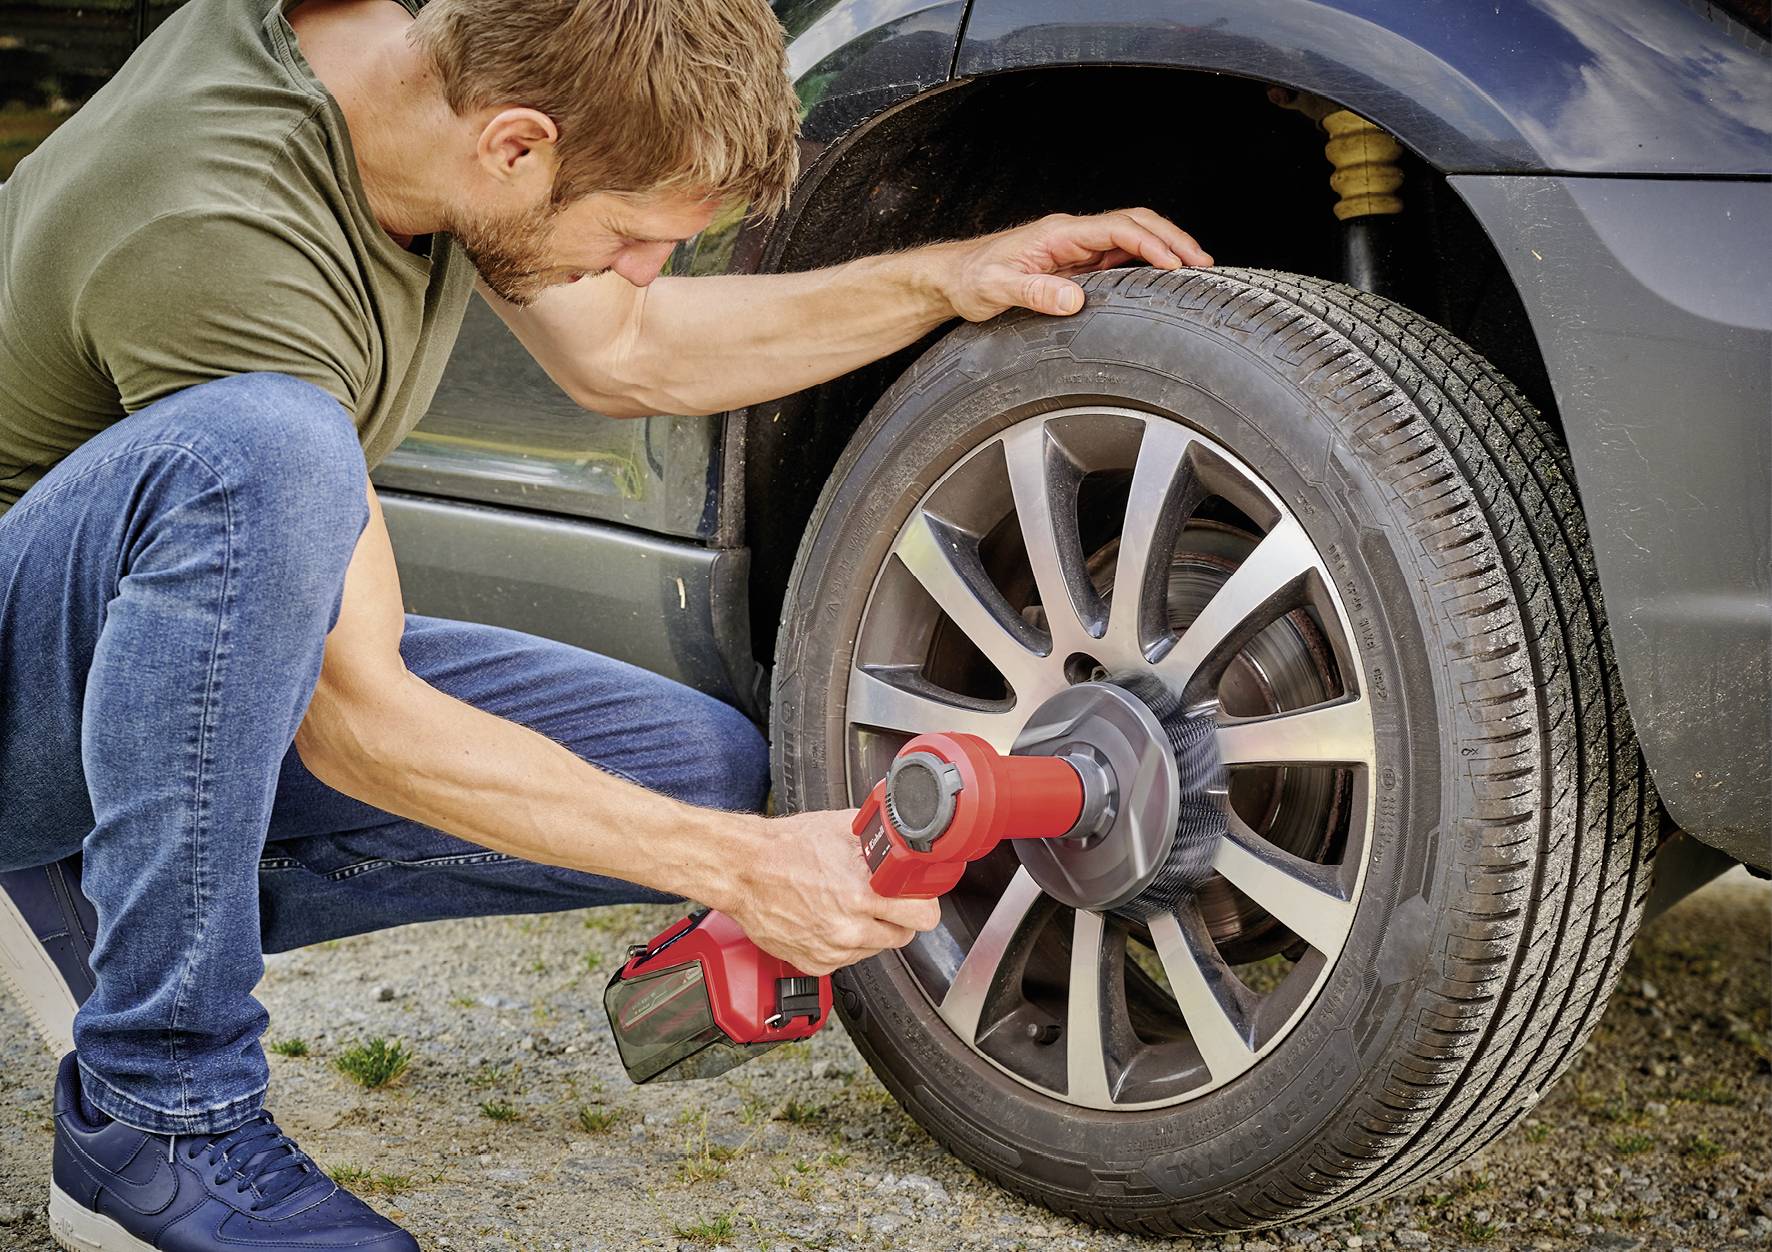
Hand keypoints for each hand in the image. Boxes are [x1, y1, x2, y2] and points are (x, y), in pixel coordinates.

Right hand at [726, 810, 941, 975]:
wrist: (743, 869)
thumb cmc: (786, 847)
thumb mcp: (842, 829)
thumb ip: (879, 839)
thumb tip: (904, 838)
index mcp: (862, 894)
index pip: (923, 916)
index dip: (923, 903)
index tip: (916, 897)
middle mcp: (849, 929)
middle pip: (904, 936)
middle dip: (897, 917)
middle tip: (882, 900)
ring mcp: (832, 950)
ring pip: (876, 949)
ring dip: (870, 931)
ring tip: (847, 905)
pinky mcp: (814, 964)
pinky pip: (847, 960)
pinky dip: (843, 943)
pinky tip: (828, 919)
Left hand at [939, 208, 1212, 322]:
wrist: (952, 277)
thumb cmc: (971, 279)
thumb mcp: (998, 289)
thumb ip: (1036, 292)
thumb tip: (1075, 299)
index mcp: (1058, 233)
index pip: (1118, 228)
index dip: (1152, 244)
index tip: (1177, 264)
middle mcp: (1072, 234)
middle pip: (1135, 224)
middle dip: (1173, 240)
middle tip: (1204, 265)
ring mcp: (1076, 246)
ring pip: (1132, 237)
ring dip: (1165, 249)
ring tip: (1196, 271)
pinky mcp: (1076, 261)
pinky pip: (1120, 255)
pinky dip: (1148, 262)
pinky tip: (1164, 279)